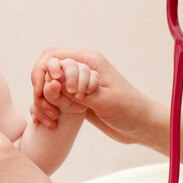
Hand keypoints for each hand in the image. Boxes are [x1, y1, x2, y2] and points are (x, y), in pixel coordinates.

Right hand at [32, 48, 158, 144]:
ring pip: (48, 85)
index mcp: (89, 60)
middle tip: (42, 103)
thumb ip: (77, 92)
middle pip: (46, 68)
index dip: (45, 71)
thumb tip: (53, 84)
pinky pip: (53, 98)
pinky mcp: (75, 99)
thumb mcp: (104, 100)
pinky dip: (47, 108)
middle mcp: (80, 68)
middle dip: (40, 85)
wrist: (141, 126)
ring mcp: (76, 84)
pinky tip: (48, 123)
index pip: (53, 56)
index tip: (52, 90)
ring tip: (51, 118)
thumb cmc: (129, 109)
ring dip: (43, 100)